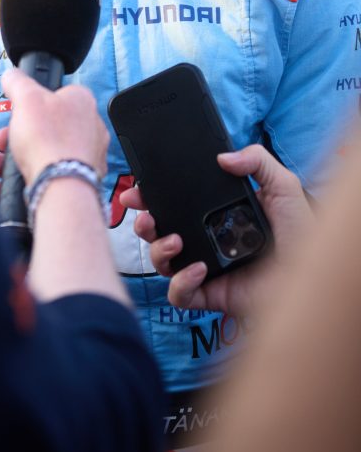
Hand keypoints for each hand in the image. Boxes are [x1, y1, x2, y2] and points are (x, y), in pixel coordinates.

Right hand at [0, 68, 108, 194]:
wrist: (61, 186)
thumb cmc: (48, 139)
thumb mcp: (26, 97)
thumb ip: (17, 81)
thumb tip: (12, 74)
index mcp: (82, 103)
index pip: (56, 95)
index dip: (30, 103)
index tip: (14, 112)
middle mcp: (89, 129)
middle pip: (45, 128)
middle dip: (15, 137)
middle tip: (2, 142)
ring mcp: (85, 159)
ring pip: (43, 156)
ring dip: (11, 161)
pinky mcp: (77, 183)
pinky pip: (46, 179)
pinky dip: (20, 182)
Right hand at [119, 144, 312, 314]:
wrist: (313, 275)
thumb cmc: (301, 234)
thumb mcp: (283, 187)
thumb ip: (257, 161)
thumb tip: (222, 156)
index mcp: (215, 215)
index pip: (175, 204)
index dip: (152, 197)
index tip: (138, 189)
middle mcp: (205, 240)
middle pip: (159, 231)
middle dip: (142, 222)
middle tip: (144, 216)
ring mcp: (205, 269)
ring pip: (162, 262)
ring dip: (158, 250)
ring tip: (173, 242)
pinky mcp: (210, 295)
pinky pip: (180, 293)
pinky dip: (181, 281)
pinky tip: (199, 269)